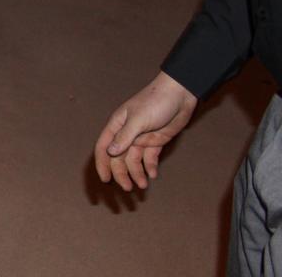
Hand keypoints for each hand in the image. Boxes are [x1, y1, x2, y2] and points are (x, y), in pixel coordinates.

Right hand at [93, 72, 197, 190]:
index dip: (102, 164)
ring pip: (135, 160)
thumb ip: (125, 137)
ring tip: (143, 185)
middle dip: (122, 173)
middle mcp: (127, 134)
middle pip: (119, 158)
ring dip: (137, 173)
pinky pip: (150, 158)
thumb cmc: (155, 101)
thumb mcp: (139, 119)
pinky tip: (153, 175)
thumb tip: (110, 153)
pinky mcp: (156, 141)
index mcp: (117, 126)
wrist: (180, 94)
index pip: (104, 147)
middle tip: (127, 188)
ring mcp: (142, 138)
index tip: (106, 180)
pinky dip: (150, 167)